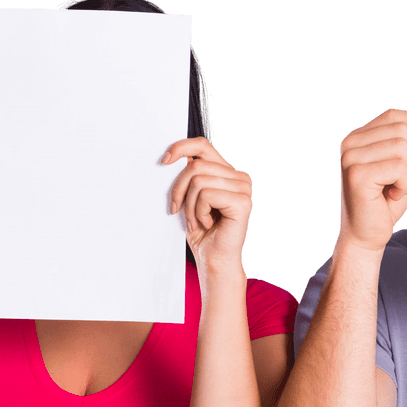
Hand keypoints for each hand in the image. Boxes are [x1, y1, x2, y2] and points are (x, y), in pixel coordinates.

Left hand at [164, 137, 252, 271]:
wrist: (214, 260)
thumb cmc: (202, 232)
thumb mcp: (189, 198)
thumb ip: (188, 175)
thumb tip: (171, 156)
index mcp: (227, 172)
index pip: (202, 145)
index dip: (180, 147)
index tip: (163, 161)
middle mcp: (239, 177)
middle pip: (196, 165)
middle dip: (179, 189)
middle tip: (177, 209)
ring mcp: (244, 189)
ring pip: (199, 180)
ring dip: (189, 205)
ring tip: (195, 221)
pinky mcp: (243, 202)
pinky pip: (207, 195)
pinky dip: (199, 212)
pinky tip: (207, 223)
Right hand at [338, 108, 406, 252]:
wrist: (366, 236)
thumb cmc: (384, 202)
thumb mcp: (402, 168)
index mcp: (358, 138)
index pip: (392, 116)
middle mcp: (350, 144)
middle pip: (402, 130)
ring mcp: (351, 158)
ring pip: (402, 148)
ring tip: (400, 187)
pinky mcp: (357, 175)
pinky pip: (399, 167)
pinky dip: (405, 184)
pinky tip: (393, 195)